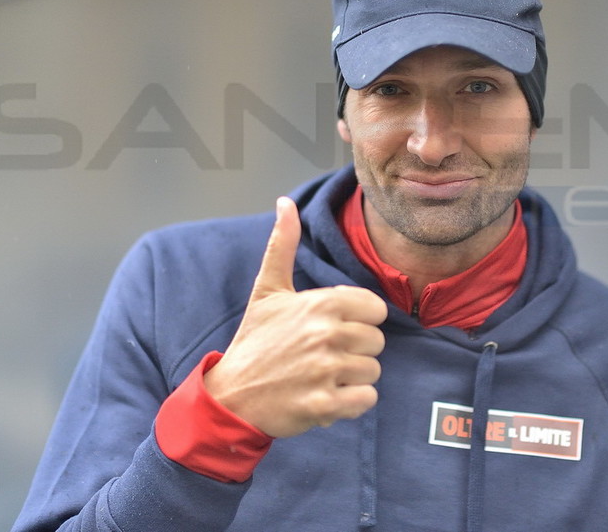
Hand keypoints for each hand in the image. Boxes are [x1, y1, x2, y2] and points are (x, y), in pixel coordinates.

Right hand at [204, 196, 386, 437]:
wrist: (230, 396)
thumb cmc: (255, 341)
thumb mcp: (267, 290)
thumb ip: (283, 245)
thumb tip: (286, 203)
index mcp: (322, 303)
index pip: (376, 309)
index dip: (358, 321)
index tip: (333, 329)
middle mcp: (327, 334)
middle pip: (377, 342)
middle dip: (355, 351)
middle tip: (322, 356)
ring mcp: (326, 370)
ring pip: (372, 371)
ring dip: (351, 378)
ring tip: (321, 376)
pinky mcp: (324, 405)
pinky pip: (366, 399)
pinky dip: (352, 403)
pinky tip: (328, 396)